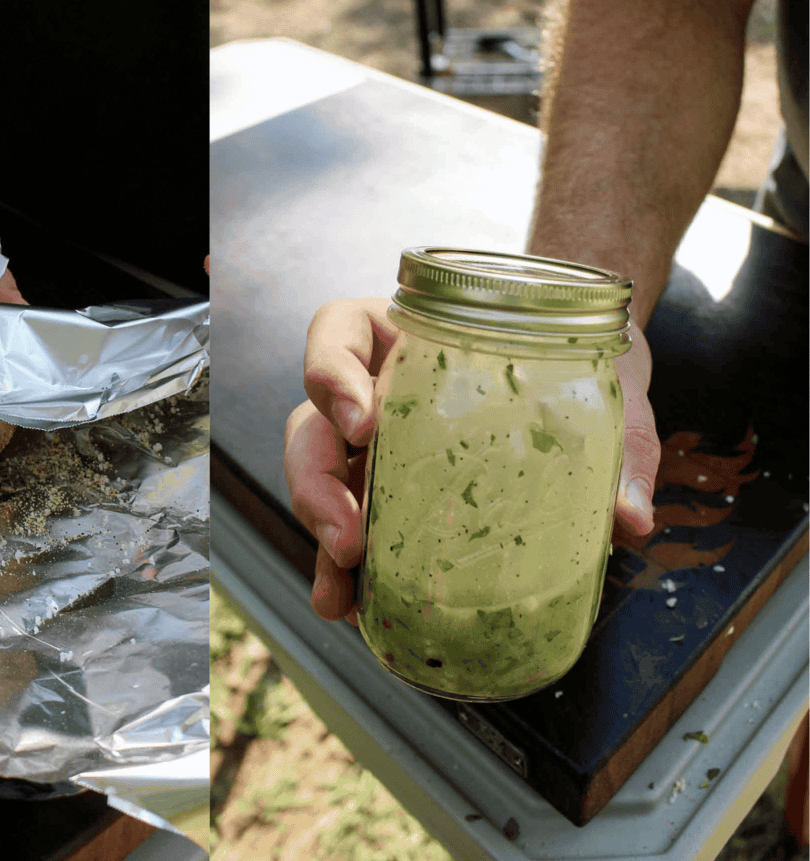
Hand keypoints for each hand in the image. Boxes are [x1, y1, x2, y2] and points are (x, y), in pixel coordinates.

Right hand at [284, 299, 661, 624]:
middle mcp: (371, 386)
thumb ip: (623, 441)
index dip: (332, 374)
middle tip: (349, 536)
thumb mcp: (604, 387)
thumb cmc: (574, 362)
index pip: (338, 334)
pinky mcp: (381, 490)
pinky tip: (347, 603)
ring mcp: (369, 442)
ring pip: (315, 477)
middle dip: (317, 482)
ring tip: (341, 585)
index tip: (363, 422)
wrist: (586, 376)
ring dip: (320, 532)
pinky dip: (341, 567)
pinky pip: (345, 522)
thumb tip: (629, 517)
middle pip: (309, 422)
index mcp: (404, 337)